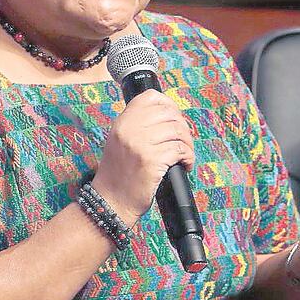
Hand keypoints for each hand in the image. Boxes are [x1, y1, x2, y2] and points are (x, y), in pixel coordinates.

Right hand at [93, 89, 193, 221]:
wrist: (111, 201)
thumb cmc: (119, 174)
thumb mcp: (121, 141)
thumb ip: (138, 126)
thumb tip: (170, 116)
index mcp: (122, 122)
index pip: (151, 97)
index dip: (169, 105)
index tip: (176, 119)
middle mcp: (129, 129)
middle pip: (170, 114)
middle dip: (183, 128)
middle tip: (184, 142)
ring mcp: (140, 144)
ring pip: (178, 132)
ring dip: (188, 144)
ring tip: (185, 155)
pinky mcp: (151, 160)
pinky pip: (180, 150)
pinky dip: (188, 158)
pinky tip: (185, 165)